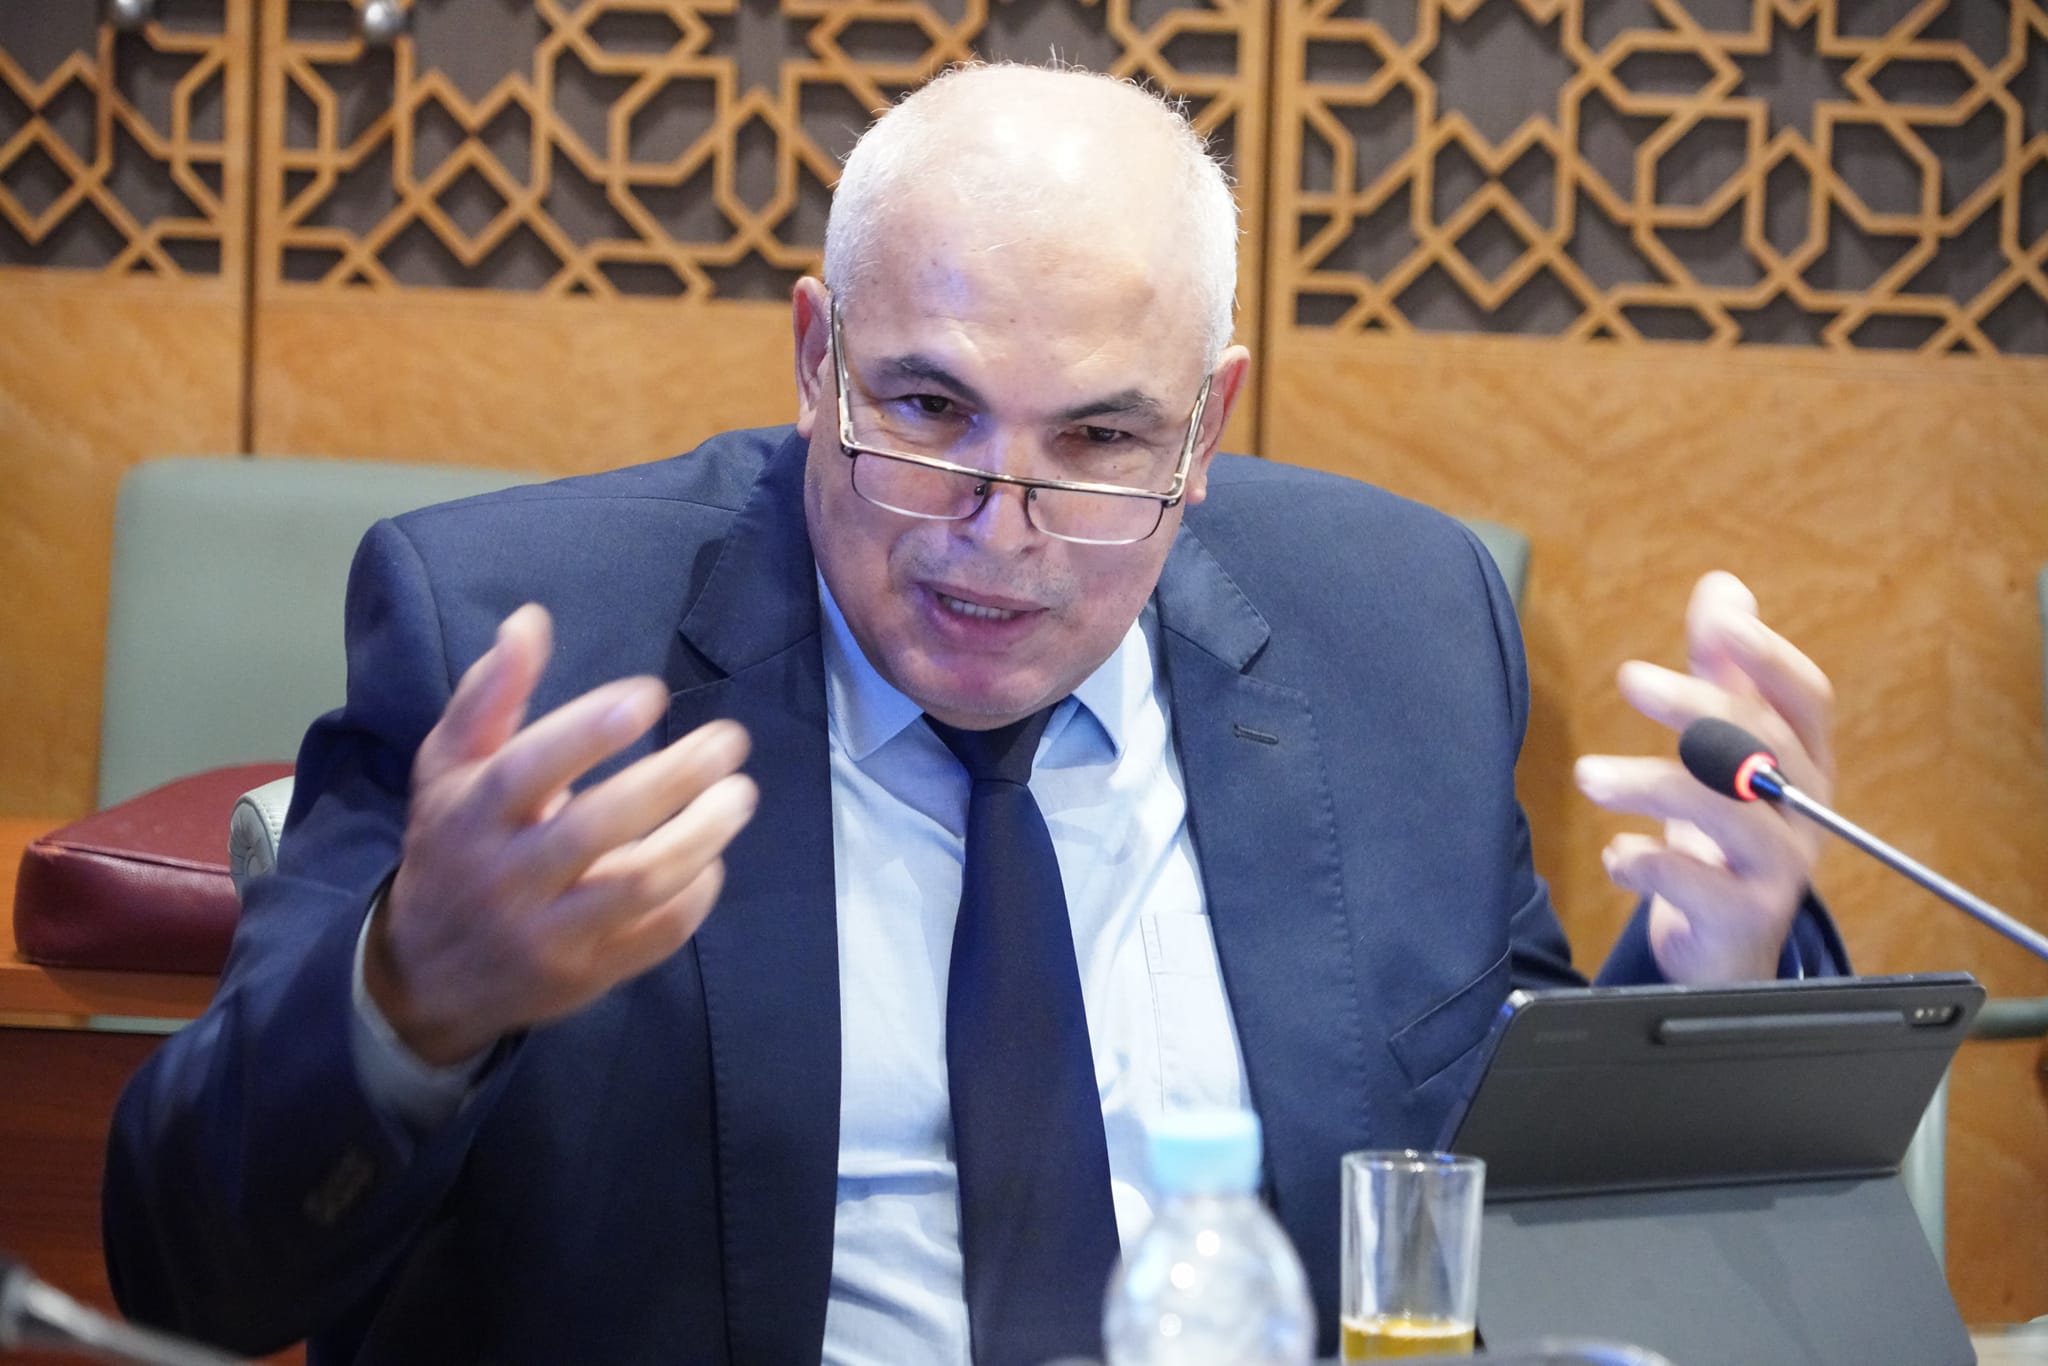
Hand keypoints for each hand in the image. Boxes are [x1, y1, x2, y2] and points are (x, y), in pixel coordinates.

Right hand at [365, 604, 757, 1064]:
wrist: (427, 974)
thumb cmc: (453, 846)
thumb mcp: (449, 769)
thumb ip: (489, 696)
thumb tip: (530, 621)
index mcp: (470, 814)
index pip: (527, 768)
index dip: (589, 729)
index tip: (650, 693)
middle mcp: (505, 876)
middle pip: (596, 827)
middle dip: (672, 779)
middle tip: (729, 742)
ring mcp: (547, 933)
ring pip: (637, 886)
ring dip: (701, 836)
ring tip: (740, 795)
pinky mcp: (584, 975)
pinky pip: (654, 937)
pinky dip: (694, 896)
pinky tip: (714, 860)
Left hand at [1574, 572, 1834, 982]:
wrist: (1725, 945)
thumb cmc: (1724, 833)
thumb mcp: (1725, 750)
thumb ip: (1723, 673)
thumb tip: (1723, 589)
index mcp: (1804, 762)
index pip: (1805, 698)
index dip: (1767, 656)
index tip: (1716, 621)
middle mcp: (1803, 813)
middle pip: (1764, 747)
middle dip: (1697, 707)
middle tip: (1630, 677)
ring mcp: (1780, 870)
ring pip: (1730, 816)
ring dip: (1652, 784)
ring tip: (1588, 776)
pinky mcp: (1743, 920)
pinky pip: (1700, 886)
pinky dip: (1649, 863)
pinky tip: (1615, 854)